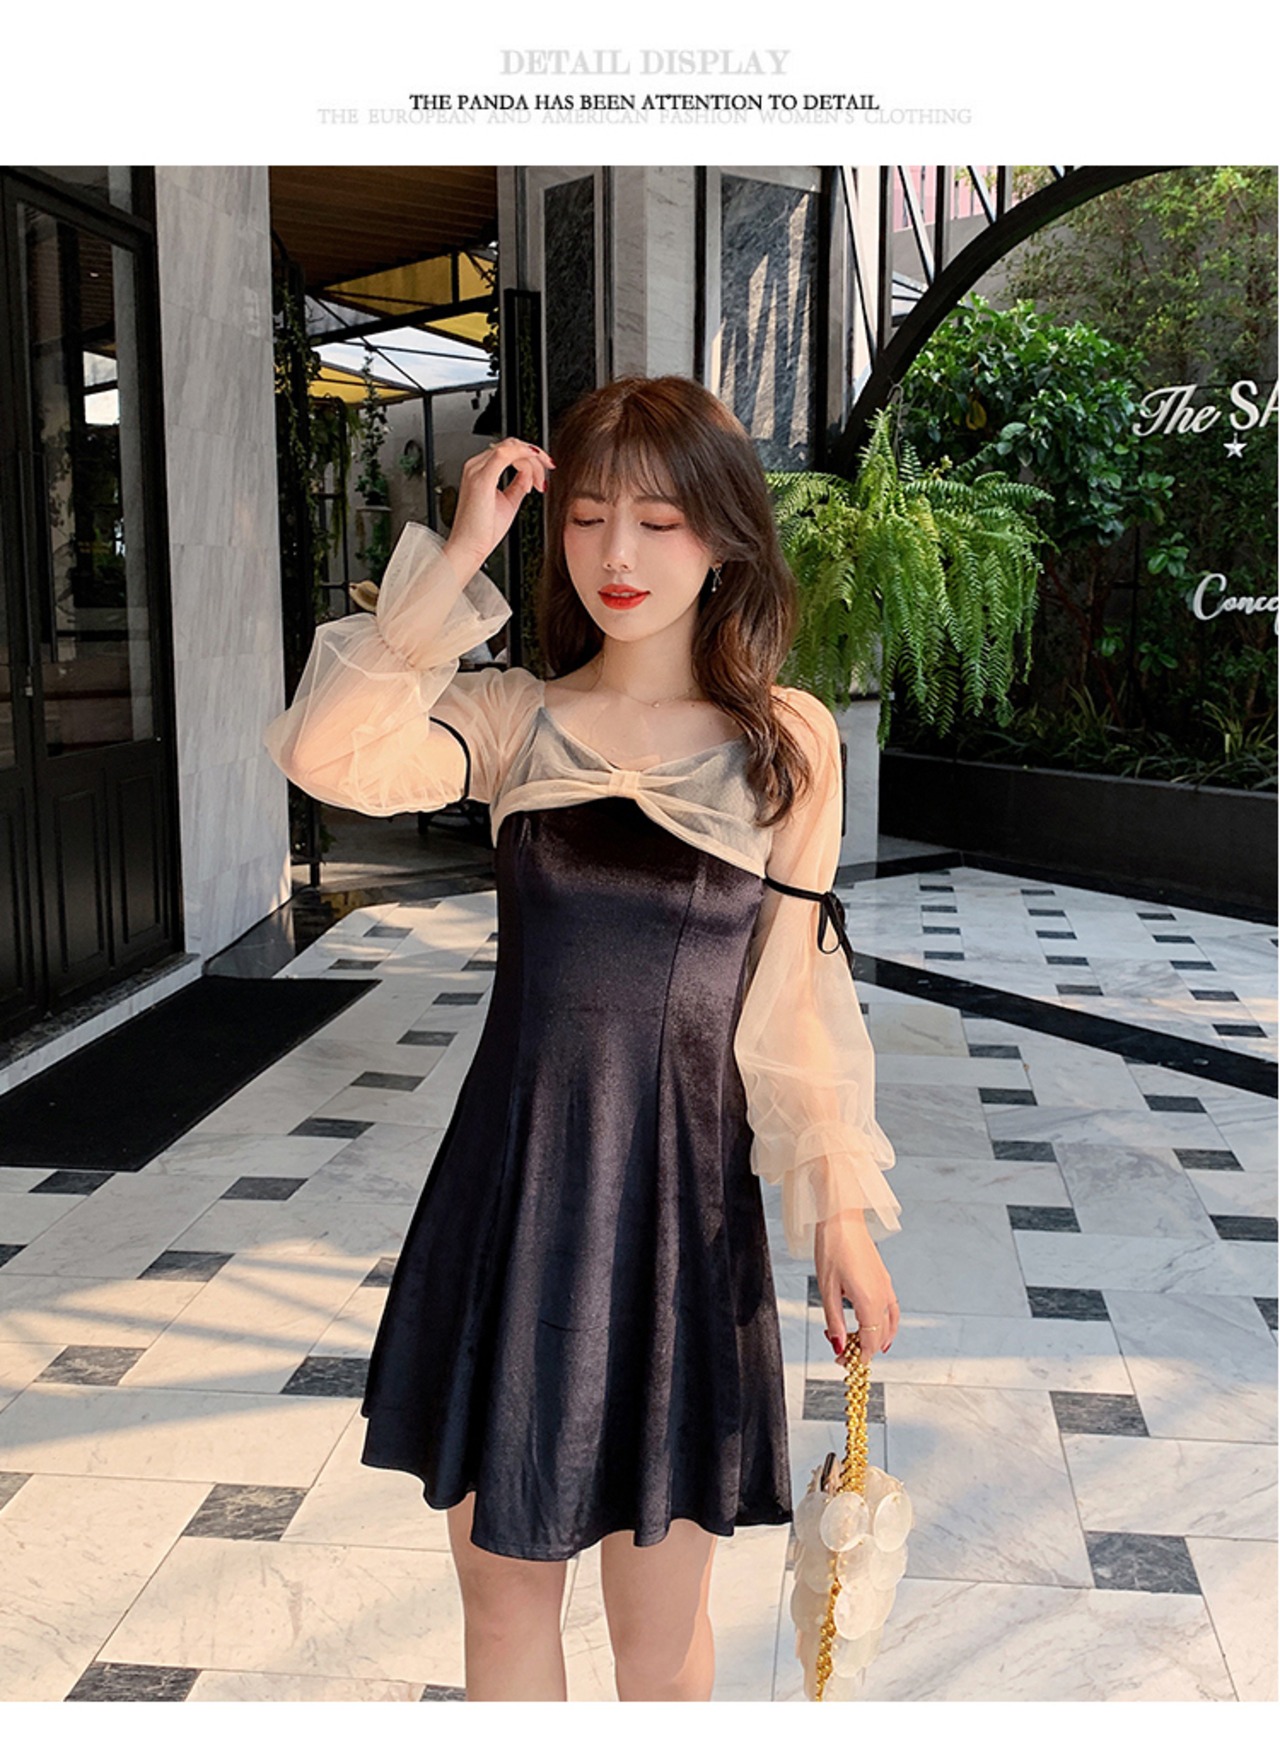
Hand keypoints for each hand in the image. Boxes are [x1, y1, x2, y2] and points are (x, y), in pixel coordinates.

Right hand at [444, 437, 554, 576]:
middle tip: (545, 480)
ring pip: (512, 447)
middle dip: (535, 459)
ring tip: (538, 486)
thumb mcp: (508, 502)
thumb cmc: (483, 531)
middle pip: (513, 445)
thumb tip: (529, 476)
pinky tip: (533, 477)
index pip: (509, 450)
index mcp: (480, 470)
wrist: (469, 548)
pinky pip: (506, 454)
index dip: (530, 458)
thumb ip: (518, 485)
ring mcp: (477, 470)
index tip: (543, 476)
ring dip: (533, 463)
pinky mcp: (482, 478)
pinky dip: (525, 460)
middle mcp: (476, 466)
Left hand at [815, 1209, 899, 1363]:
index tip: (845, 1365)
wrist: (842, 1218)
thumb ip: (834, 1320)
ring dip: (874, 1338)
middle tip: (842, 1354)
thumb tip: (839, 1347)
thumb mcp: (826, 1288)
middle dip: (863, 1350)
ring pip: (888, 1325)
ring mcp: (886, 1287)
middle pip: (879, 1336)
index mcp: (869, 1300)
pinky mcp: (884, 1279)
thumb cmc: (832, 1248)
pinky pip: (892, 1311)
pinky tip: (879, 1328)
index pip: (870, 1341)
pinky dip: (886, 1325)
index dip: (859, 1357)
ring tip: (856, 1344)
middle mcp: (883, 1296)